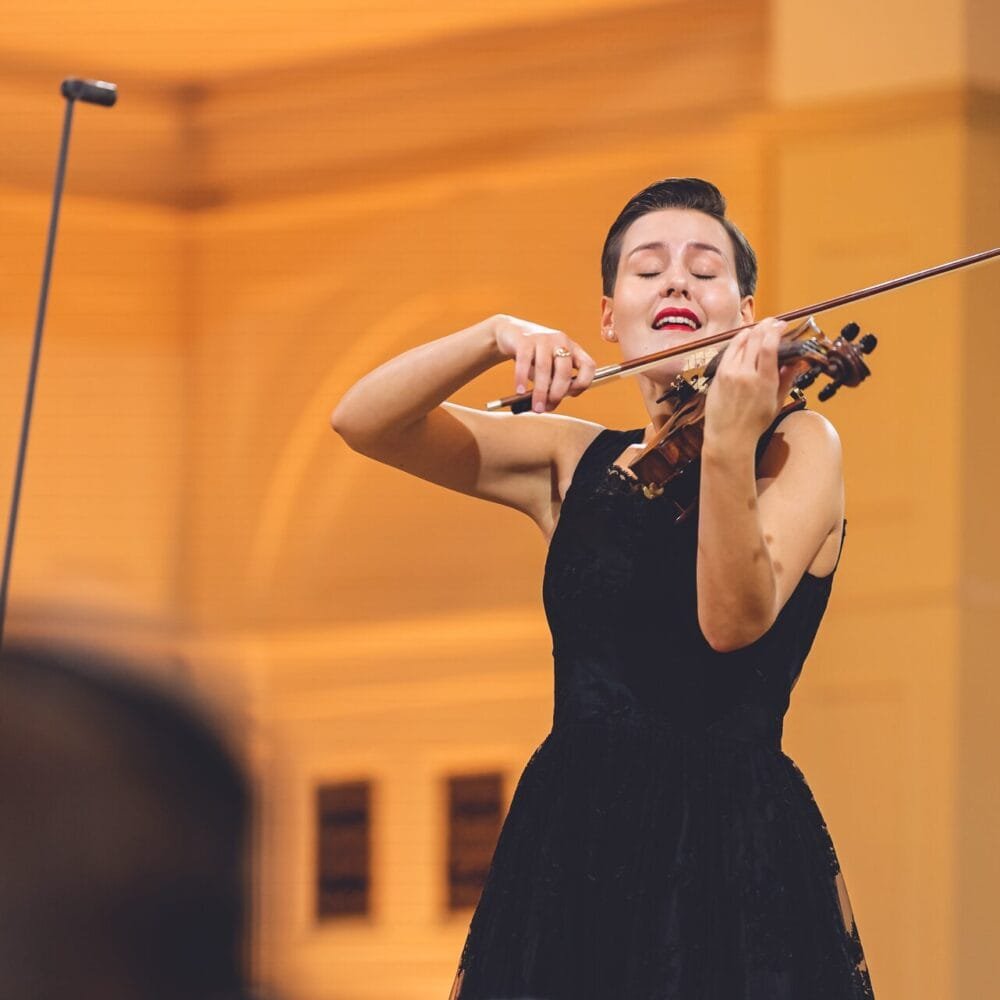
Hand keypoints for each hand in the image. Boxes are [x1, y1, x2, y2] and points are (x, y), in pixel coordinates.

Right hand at [491, 314, 595, 412]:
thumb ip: (552, 384)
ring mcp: (543, 338)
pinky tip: (520, 391)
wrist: (512, 333)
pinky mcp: (524, 339)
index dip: (583, 384)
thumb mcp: (549, 368)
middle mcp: (561, 341)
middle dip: (557, 393)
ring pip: (544, 368)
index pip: (589, 366)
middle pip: (565, 370)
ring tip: (536, 407)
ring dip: (540, 392)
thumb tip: (548, 405)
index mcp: (573, 349)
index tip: (571, 396)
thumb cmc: (534, 356)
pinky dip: (521, 379)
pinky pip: (524, 362)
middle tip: (548, 407)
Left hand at [703, 317, 801, 450]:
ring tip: (760, 328)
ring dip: (752, 331)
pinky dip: (737, 341)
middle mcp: (745, 374)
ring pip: (740, 342)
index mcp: (763, 381)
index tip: (783, 325)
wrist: (728, 438)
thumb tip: (797, 361)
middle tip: (773, 323)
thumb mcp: (777, 402)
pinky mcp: (718, 375)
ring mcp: (729, 373)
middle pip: (755, 339)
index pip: (769, 346)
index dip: (776, 330)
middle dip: (766, 326)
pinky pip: (728, 351)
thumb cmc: (754, 424)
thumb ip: (787, 379)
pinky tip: (744, 338)